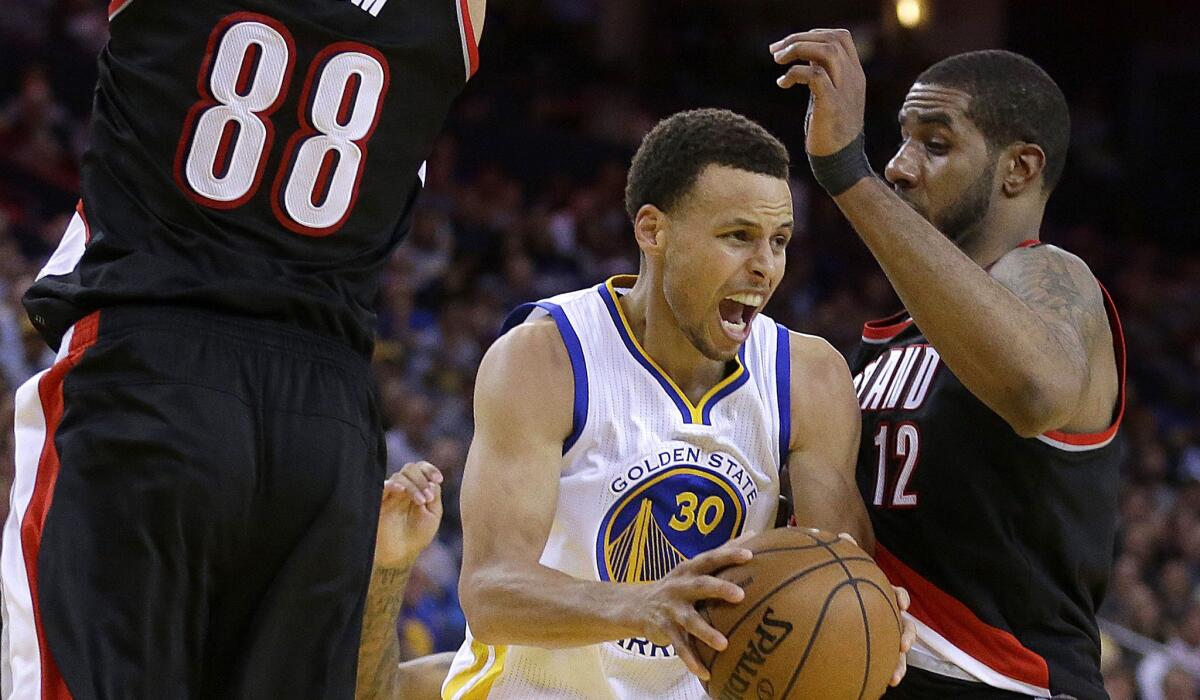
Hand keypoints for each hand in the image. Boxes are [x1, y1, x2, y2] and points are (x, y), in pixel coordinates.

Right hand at [374, 461, 444, 570]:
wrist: (401, 556)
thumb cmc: (417, 536)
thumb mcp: (433, 515)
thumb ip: (434, 496)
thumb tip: (432, 481)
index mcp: (416, 488)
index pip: (420, 468)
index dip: (430, 470)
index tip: (439, 479)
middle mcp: (402, 488)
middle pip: (410, 468)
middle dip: (422, 479)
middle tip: (428, 498)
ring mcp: (390, 494)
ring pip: (399, 476)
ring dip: (413, 486)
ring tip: (422, 502)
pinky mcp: (378, 502)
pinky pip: (383, 486)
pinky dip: (393, 484)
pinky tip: (402, 491)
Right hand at [630, 533, 755, 681]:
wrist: (637, 605)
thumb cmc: (678, 584)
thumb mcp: (695, 567)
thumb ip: (723, 552)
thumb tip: (754, 535)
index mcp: (690, 569)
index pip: (711, 558)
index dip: (729, 555)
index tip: (749, 555)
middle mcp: (680, 586)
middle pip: (700, 585)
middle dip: (719, 589)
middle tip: (740, 595)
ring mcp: (671, 608)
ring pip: (689, 620)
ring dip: (706, 632)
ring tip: (724, 644)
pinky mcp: (665, 629)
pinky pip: (679, 646)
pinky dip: (691, 660)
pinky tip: (705, 672)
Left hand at [769, 29, 865, 155]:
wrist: (842, 165)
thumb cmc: (831, 133)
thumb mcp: (830, 97)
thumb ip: (822, 75)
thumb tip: (804, 56)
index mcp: (855, 75)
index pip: (841, 37)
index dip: (813, 34)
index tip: (791, 43)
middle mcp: (854, 79)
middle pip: (832, 39)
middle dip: (800, 37)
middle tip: (776, 51)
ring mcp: (845, 91)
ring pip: (827, 51)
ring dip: (797, 49)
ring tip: (777, 60)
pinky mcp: (832, 105)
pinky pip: (814, 75)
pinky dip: (794, 74)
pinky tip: (782, 84)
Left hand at [831, 532, 914, 685]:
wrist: (830, 598)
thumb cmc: (840, 582)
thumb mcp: (841, 567)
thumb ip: (844, 552)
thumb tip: (843, 536)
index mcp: (881, 596)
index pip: (897, 596)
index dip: (901, 598)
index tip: (901, 604)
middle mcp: (886, 616)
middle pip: (904, 627)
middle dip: (906, 637)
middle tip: (902, 646)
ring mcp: (881, 635)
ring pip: (896, 652)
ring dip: (898, 664)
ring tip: (893, 677)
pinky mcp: (872, 651)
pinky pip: (877, 664)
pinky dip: (879, 674)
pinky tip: (876, 686)